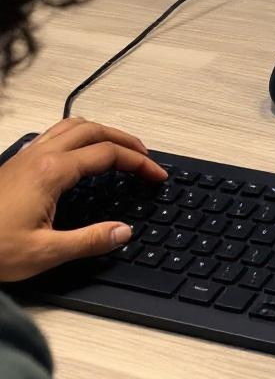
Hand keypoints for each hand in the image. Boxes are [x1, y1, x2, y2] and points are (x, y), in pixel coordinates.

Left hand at [0, 118, 165, 282]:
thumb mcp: (44, 253)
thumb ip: (90, 240)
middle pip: (94, 130)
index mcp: (52, 172)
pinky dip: (79, 136)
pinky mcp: (14, 165)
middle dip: (126, 140)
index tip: (156, 176)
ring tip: (119, 148)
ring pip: (72, 126)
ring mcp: (24, 157)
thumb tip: (123, 231)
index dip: (139, 163)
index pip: (108, 154)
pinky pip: (54, 135)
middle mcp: (39, 156)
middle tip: (146, 156)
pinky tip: (80, 155)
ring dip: (102, 132)